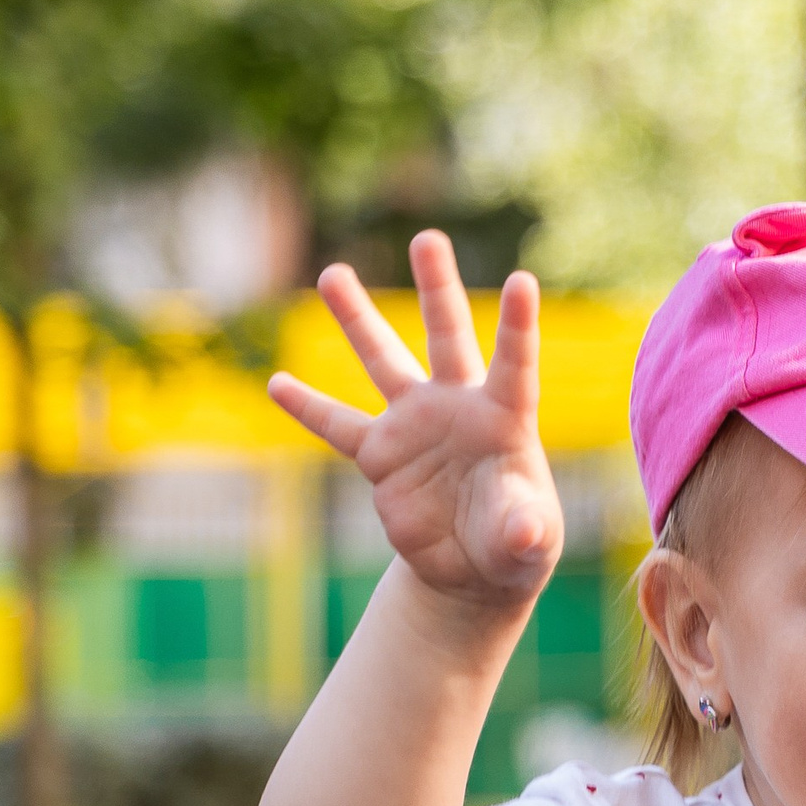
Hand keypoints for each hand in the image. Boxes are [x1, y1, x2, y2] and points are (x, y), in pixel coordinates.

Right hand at [268, 231, 563, 611]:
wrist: (472, 567)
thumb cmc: (515, 545)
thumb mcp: (529, 543)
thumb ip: (526, 529)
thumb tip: (524, 533)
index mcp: (505, 418)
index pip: (514, 364)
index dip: (517, 326)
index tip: (522, 279)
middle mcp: (457, 407)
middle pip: (448, 335)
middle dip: (437, 287)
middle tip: (427, 238)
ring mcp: (414, 425)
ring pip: (383, 361)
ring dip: (358, 319)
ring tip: (333, 273)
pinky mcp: (380, 455)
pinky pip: (337, 426)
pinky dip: (307, 407)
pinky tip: (277, 383)